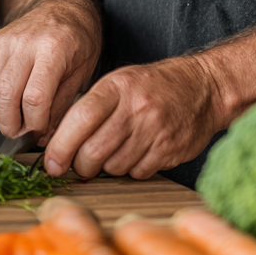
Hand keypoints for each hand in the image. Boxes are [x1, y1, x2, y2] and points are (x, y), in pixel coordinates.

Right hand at [0, 0, 101, 141]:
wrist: (62, 8)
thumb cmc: (78, 41)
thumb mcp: (82, 73)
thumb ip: (61, 106)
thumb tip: (42, 137)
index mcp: (54, 48)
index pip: (35, 98)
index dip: (35, 124)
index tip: (41, 132)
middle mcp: (24, 42)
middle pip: (7, 96)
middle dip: (11, 125)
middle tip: (22, 134)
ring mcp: (3, 41)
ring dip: (4, 113)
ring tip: (20, 116)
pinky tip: (14, 97)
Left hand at [42, 55, 222, 179]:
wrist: (203, 87)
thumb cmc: (153, 86)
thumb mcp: (119, 82)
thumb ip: (91, 106)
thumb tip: (59, 141)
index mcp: (117, 87)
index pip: (80, 118)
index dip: (61, 144)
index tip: (51, 162)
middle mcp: (136, 108)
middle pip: (94, 149)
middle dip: (80, 165)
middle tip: (79, 164)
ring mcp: (155, 130)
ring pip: (114, 166)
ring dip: (106, 167)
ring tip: (112, 152)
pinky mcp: (170, 150)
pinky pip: (137, 172)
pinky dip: (130, 170)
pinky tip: (134, 154)